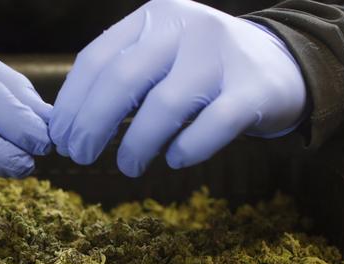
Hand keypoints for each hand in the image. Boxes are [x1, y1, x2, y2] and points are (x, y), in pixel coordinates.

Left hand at [49, 0, 306, 175]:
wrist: (283, 64)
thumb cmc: (203, 69)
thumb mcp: (161, 56)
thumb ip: (121, 76)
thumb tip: (69, 123)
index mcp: (155, 17)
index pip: (97, 58)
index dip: (71, 103)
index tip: (60, 137)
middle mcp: (186, 27)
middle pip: (122, 80)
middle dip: (92, 125)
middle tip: (80, 157)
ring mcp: (222, 55)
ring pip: (164, 106)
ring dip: (136, 145)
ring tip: (128, 167)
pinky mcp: (253, 89)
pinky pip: (211, 126)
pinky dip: (186, 149)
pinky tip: (174, 160)